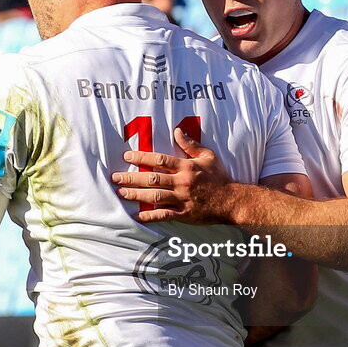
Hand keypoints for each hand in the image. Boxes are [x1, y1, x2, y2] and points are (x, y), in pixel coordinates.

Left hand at [112, 128, 232, 222]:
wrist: (232, 200)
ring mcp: (183, 199)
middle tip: (115, 177)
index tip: (127, 156)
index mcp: (187, 167)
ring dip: (136, 194)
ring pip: (155, 196)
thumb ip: (191, 144)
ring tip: (121, 192)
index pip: (160, 160)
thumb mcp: (208, 156)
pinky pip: (164, 215)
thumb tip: (177, 130)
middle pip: (152, 179)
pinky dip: (150, 216)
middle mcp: (182, 182)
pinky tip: (137, 215)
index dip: (142, 157)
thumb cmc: (219, 177)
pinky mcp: (185, 214)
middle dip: (132, 177)